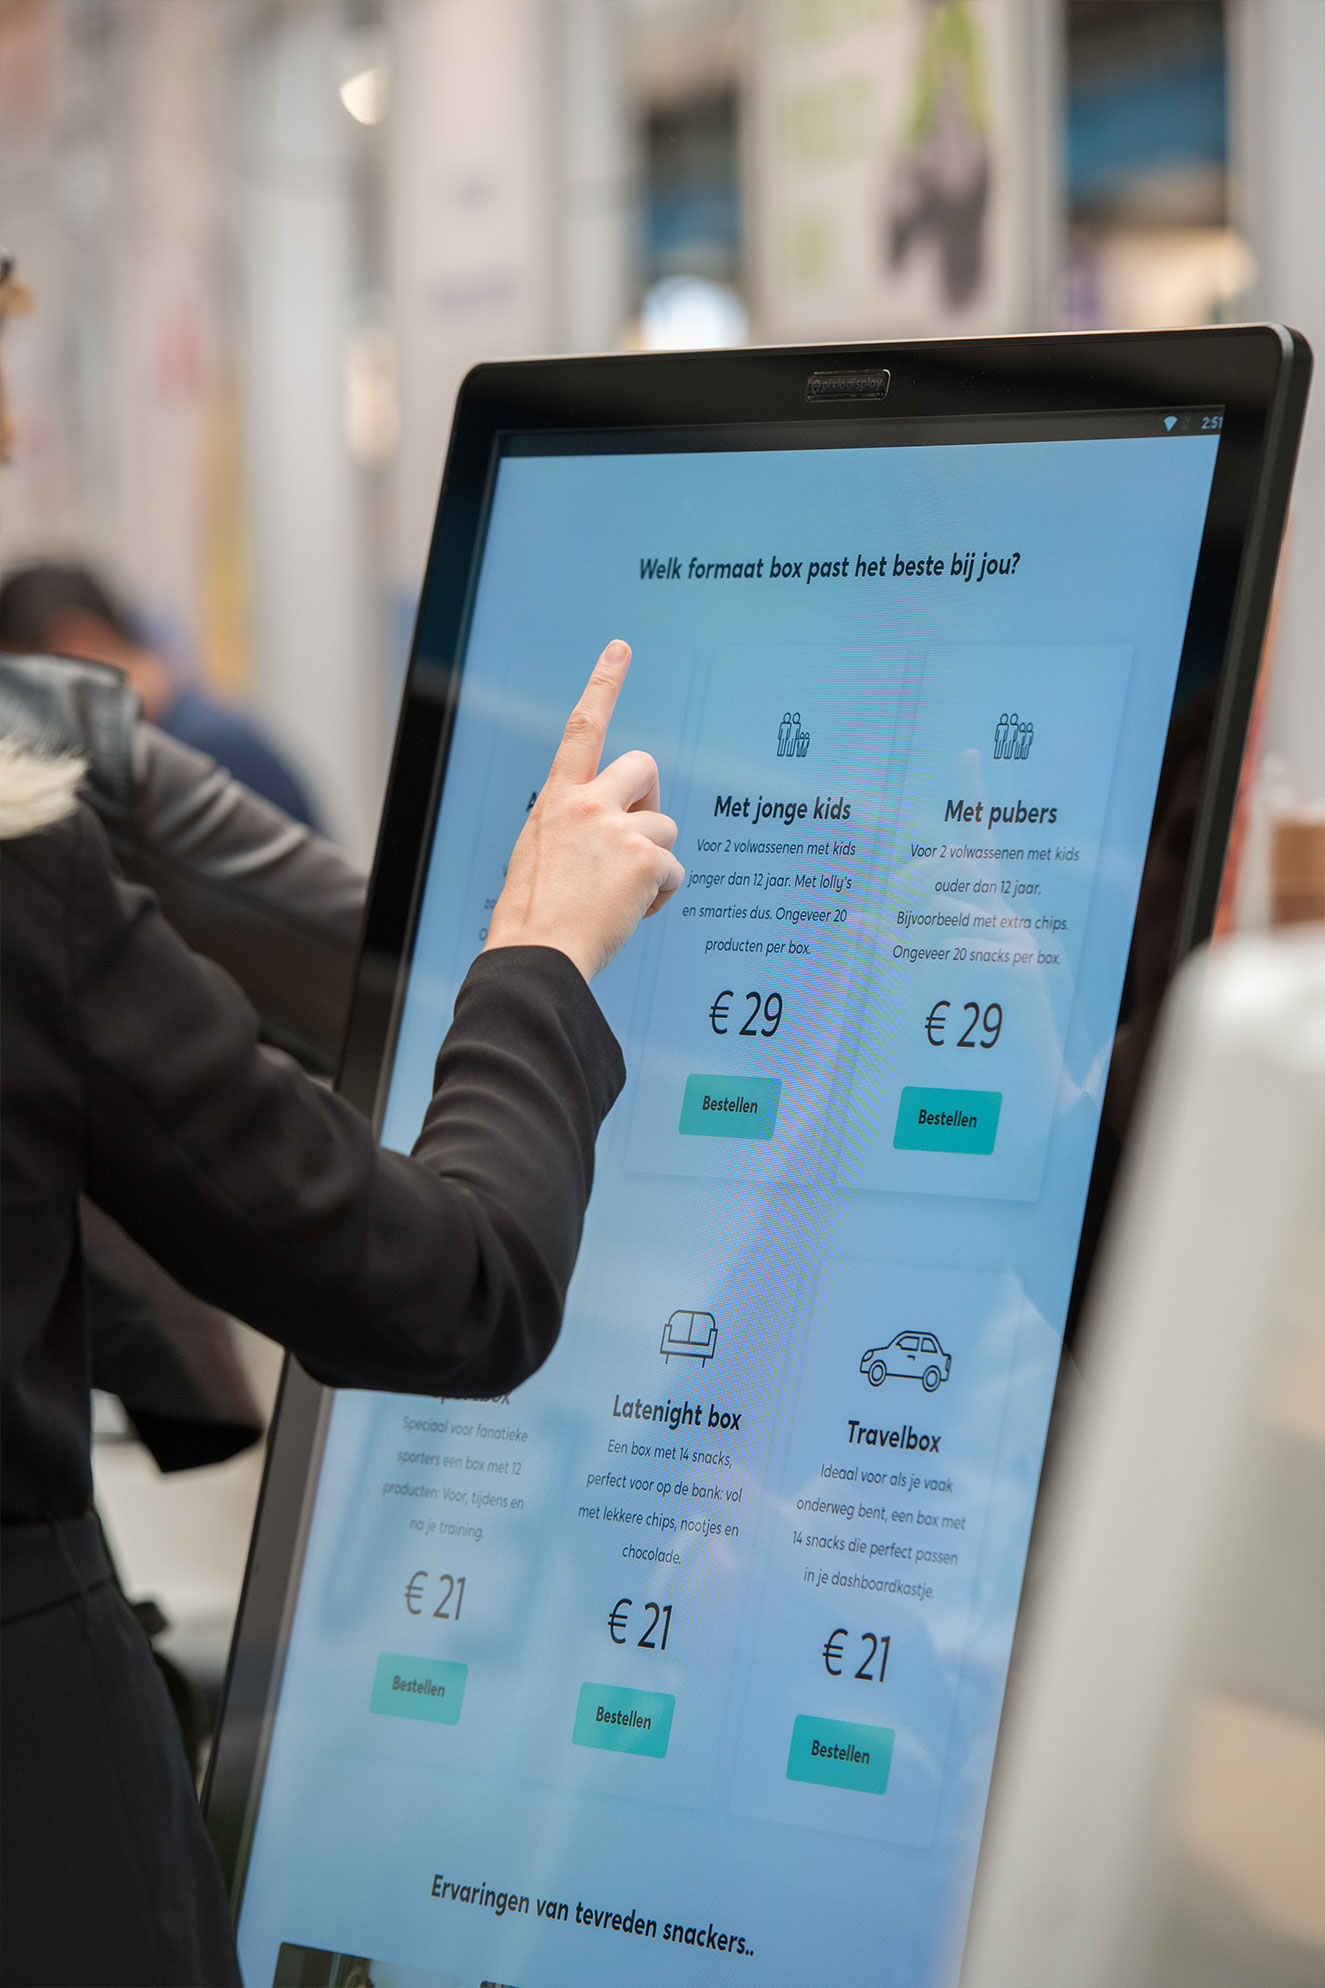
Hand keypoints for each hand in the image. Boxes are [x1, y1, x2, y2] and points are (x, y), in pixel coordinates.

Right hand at [484, 640, 683, 980]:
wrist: (536, 954)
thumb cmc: (534, 914)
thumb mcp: (540, 853)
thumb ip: (575, 827)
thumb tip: (611, 831)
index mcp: (557, 800)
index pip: (582, 728)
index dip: (603, 685)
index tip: (620, 650)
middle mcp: (587, 803)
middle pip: (644, 767)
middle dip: (651, 798)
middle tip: (638, 836)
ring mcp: (618, 828)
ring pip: (665, 827)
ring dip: (654, 861)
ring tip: (622, 895)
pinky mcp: (645, 858)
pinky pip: (674, 870)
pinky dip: (660, 894)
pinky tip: (631, 911)